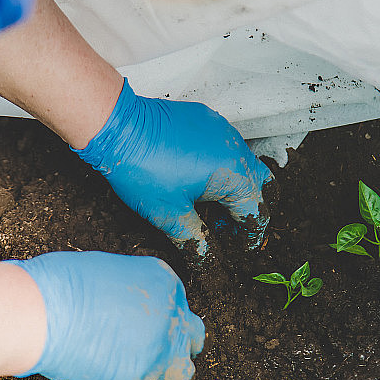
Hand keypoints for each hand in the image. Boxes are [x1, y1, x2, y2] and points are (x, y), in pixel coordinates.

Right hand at [5, 251, 204, 379]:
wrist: (37, 311)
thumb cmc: (60, 284)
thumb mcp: (110, 270)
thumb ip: (135, 292)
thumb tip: (131, 309)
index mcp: (164, 281)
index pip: (179, 306)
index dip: (163, 319)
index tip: (147, 326)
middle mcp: (171, 314)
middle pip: (193, 337)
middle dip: (177, 343)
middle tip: (153, 349)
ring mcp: (159, 350)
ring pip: (181, 372)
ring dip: (164, 371)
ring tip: (135, 367)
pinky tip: (100, 370)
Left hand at [73, 79, 273, 254]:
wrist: (118, 127)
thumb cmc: (143, 169)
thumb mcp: (170, 215)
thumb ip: (196, 240)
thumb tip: (207, 260)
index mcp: (233, 174)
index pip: (256, 211)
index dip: (249, 235)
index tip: (238, 248)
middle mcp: (235, 148)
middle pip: (261, 184)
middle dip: (249, 208)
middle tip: (225, 226)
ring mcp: (221, 130)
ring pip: (243, 162)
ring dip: (233, 186)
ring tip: (206, 204)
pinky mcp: (206, 119)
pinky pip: (225, 145)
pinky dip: (219, 166)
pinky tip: (193, 178)